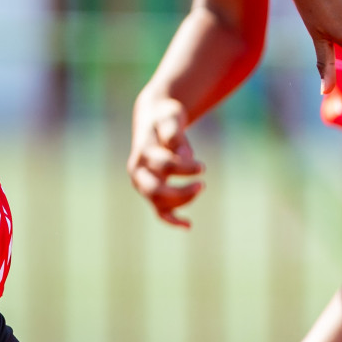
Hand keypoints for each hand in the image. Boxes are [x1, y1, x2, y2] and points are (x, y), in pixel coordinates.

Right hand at [128, 94, 204, 227]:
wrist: (152, 120)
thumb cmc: (164, 118)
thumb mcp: (170, 116)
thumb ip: (175, 134)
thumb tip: (186, 155)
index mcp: (142, 151)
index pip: (163, 165)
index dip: (184, 168)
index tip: (203, 167)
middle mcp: (138, 170)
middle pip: (155, 190)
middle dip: (180, 193)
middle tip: (202, 185)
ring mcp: (142, 183)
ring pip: (158, 203)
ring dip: (181, 202)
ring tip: (200, 188)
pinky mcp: (151, 190)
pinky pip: (159, 211)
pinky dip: (172, 219)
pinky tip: (188, 225)